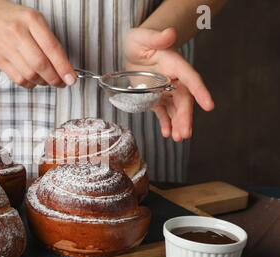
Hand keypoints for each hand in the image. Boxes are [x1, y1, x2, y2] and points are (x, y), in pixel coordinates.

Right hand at [0, 0, 75, 88]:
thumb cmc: (15, 20)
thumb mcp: (35, 20)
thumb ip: (49, 41)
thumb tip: (64, 67)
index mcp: (31, 19)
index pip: (51, 48)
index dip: (63, 67)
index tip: (71, 78)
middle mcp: (17, 32)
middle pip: (40, 64)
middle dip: (54, 78)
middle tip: (61, 83)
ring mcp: (5, 47)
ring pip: (30, 74)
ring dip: (43, 82)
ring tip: (48, 80)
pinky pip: (18, 79)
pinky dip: (30, 83)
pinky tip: (34, 79)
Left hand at [124, 27, 213, 141]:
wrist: (132, 50)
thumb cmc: (139, 41)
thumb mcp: (144, 37)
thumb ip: (157, 37)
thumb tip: (170, 33)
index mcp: (175, 64)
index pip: (191, 79)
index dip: (200, 92)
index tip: (209, 106)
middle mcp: (174, 79)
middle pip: (183, 100)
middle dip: (185, 117)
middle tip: (185, 133)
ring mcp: (165, 89)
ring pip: (175, 109)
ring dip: (177, 124)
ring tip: (178, 138)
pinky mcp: (155, 97)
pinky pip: (162, 112)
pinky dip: (165, 123)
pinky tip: (167, 133)